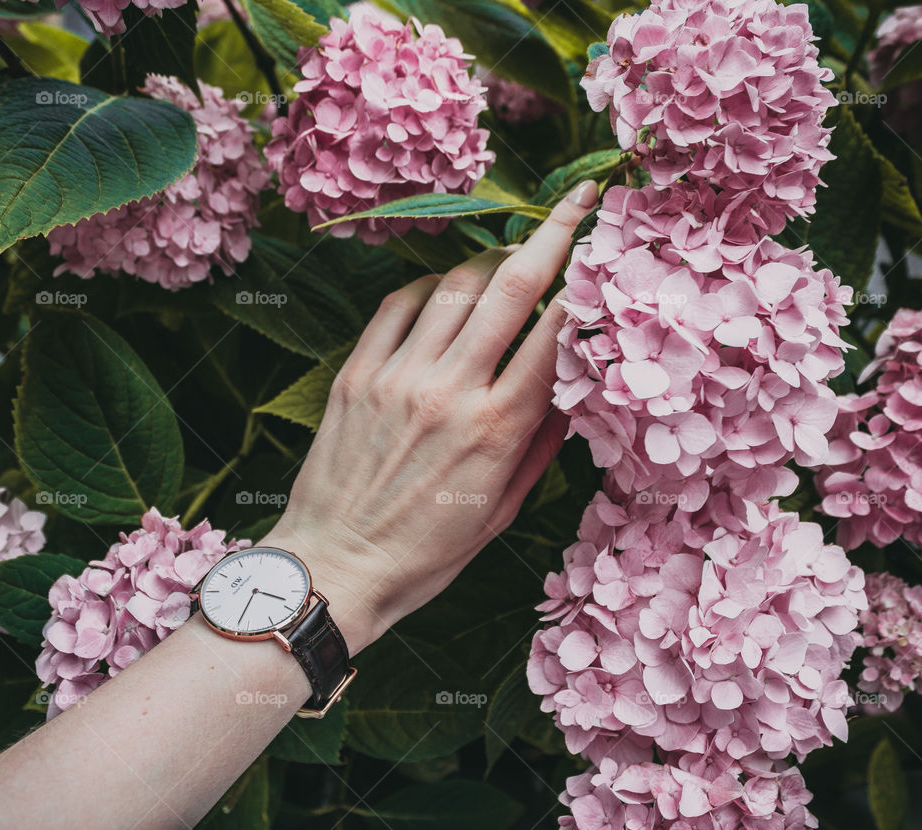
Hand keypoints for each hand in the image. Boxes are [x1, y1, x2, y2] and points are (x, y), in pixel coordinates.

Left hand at [262, 181, 598, 653]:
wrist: (335, 566)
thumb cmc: (425, 553)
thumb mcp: (501, 511)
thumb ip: (539, 445)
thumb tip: (568, 390)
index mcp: (497, 428)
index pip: (554, 330)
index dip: (585, 279)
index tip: (603, 247)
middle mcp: (450, 390)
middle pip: (511, 287)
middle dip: (552, 233)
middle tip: (575, 201)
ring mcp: (398, 376)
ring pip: (455, 286)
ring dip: (490, 259)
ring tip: (508, 256)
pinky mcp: (357, 374)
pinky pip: (398, 306)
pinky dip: (429, 287)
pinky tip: (443, 291)